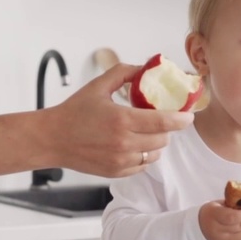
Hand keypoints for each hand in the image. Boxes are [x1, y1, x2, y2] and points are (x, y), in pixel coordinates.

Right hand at [43, 64, 193, 176]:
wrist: (52, 139)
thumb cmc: (73, 112)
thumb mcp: (98, 86)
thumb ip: (123, 73)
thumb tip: (144, 67)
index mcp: (122, 120)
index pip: (164, 122)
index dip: (181, 119)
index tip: (188, 116)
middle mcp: (123, 143)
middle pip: (162, 139)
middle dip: (166, 130)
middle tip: (160, 121)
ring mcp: (120, 161)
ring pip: (154, 154)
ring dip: (156, 143)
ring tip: (146, 133)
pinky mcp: (115, 172)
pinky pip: (142, 166)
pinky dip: (144, 156)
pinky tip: (135, 145)